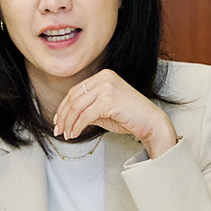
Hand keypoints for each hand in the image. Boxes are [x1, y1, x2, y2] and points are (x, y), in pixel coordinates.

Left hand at [49, 70, 177, 160]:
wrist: (151, 122)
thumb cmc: (130, 117)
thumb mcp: (104, 109)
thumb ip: (88, 107)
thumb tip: (68, 117)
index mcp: (103, 76)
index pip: (75, 91)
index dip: (63, 106)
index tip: (59, 120)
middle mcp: (104, 78)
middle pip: (73, 98)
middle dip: (63, 116)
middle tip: (59, 130)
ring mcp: (106, 88)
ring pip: (77, 107)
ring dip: (69, 124)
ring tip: (67, 134)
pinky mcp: (108, 100)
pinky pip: (85, 116)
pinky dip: (77, 127)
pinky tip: (75, 134)